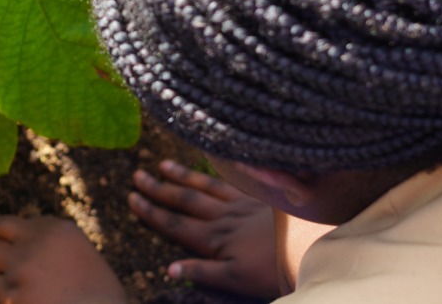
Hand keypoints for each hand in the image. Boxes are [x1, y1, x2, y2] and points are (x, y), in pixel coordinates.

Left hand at [0, 215, 126, 303]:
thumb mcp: (84, 256)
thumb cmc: (102, 298)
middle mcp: (37, 241)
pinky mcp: (13, 293)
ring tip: (16, 284)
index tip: (27, 254)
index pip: (22, 223)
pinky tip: (29, 302)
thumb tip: (27, 246)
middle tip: (5, 262)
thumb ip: (56, 245)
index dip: (21, 240)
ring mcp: (22, 266)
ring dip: (0, 268)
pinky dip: (9, 296)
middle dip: (0, 243)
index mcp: (59, 229)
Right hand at [130, 160, 282, 299]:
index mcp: (214, 239)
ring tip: (162, 164)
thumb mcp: (235, 281)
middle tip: (137, 175)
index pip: (175, 224)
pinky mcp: (259, 196)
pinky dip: (214, 171)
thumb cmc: (272, 271)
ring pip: (204, 186)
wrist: (309, 246)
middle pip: (184, 200)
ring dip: (181, 176)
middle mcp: (222, 217)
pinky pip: (230, 180)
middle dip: (159, 189)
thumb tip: (169, 269)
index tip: (131, 198)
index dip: (152, 212)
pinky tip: (209, 161)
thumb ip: (202, 273)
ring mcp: (240, 203)